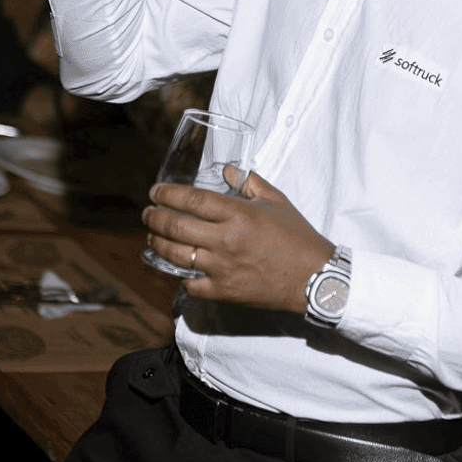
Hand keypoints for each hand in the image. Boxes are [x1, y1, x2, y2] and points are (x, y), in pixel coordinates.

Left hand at [144, 167, 333, 312]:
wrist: (314, 278)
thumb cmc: (297, 237)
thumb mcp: (276, 201)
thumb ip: (249, 182)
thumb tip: (226, 170)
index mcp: (239, 215)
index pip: (191, 200)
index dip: (167, 194)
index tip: (155, 192)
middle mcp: (226, 240)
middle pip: (176, 226)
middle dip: (154, 217)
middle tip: (147, 213)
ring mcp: (222, 268)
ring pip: (175, 255)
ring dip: (157, 243)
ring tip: (152, 236)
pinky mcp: (224, 291)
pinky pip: (190, 284)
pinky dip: (179, 275)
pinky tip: (174, 266)